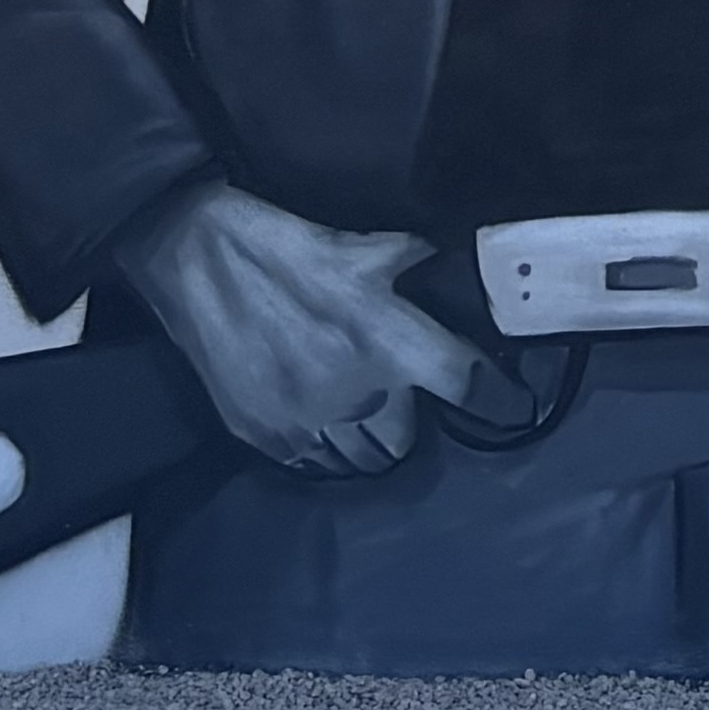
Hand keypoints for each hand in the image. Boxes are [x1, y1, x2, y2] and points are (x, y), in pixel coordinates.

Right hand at [119, 184, 489, 475]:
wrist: (193, 258)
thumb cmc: (283, 246)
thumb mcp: (362, 246)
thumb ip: (414, 265)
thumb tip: (453, 265)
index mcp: (389, 339)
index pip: (467, 384)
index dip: (500, 401)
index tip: (515, 407)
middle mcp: (356, 392)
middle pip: (408, 439)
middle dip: (411, 420)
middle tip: (397, 393)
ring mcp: (306, 421)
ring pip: (362, 462)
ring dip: (369, 440)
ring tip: (360, 411)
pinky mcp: (263, 435)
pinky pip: (312, 463)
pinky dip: (323, 448)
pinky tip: (317, 417)